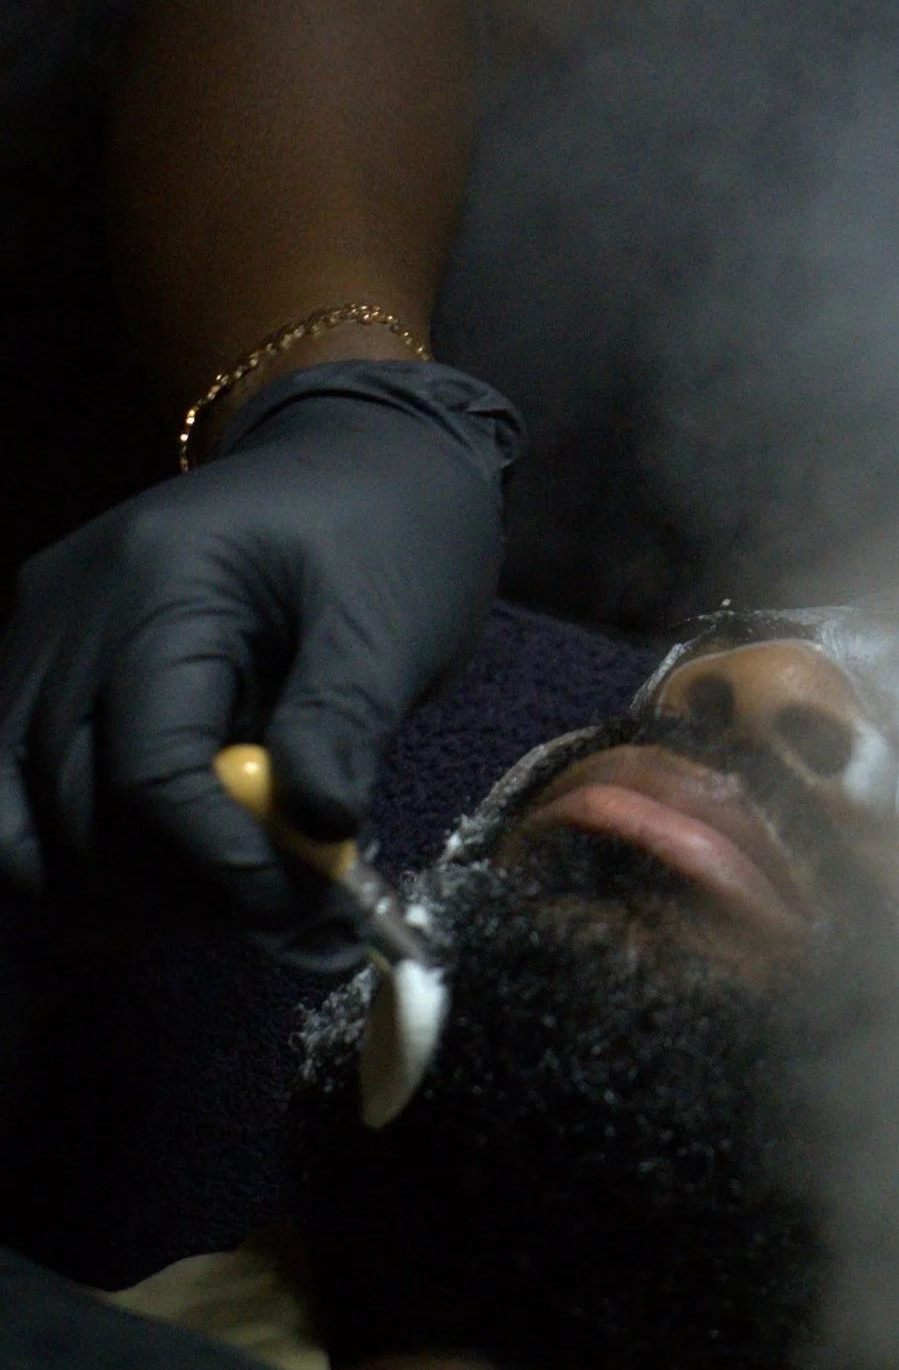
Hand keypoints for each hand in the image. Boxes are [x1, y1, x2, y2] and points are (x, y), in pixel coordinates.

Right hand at [0, 363, 521, 972]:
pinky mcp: (39, 678)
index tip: (307, 912)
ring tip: (235, 897)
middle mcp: (65, 617)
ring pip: (15, 830)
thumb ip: (342, 724)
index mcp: (157, 584)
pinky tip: (180, 873)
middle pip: (66, 814)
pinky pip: (18, 804)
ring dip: (119, 894)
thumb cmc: (385, 524)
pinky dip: (86, 863)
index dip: (219, 863)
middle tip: (288, 916)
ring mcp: (36, 647)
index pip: (146, 770)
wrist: (356, 454)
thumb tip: (315, 835)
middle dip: (176, 893)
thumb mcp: (390, 618)